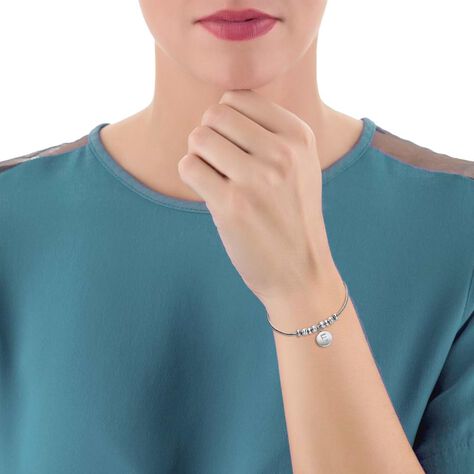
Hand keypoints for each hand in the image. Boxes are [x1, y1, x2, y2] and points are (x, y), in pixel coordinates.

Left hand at [178, 89, 334, 308]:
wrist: (300, 271)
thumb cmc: (292, 217)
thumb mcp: (301, 167)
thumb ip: (271, 133)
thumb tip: (221, 105)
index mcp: (300, 137)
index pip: (239, 97)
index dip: (226, 120)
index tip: (234, 145)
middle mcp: (282, 153)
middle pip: (215, 114)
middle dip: (209, 135)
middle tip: (220, 162)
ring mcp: (257, 179)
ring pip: (198, 138)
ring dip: (198, 156)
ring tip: (215, 177)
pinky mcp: (232, 206)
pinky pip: (188, 166)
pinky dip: (191, 176)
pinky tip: (209, 193)